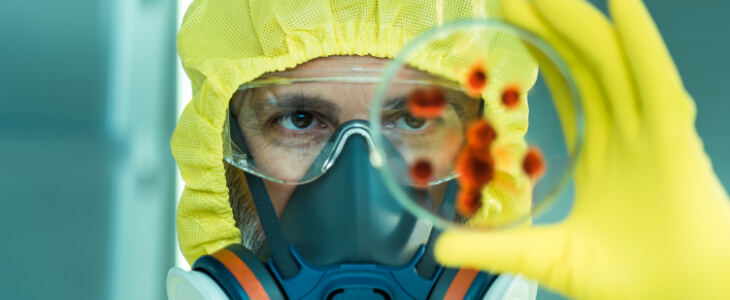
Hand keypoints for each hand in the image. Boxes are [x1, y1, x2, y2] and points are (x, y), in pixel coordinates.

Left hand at [435, 0, 729, 298]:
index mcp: (601, 152)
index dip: (540, 50)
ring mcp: (652, 132)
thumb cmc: (626, 282)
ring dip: (582, 19)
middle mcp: (628, 133)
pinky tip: (624, 4)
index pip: (567, 84)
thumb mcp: (542, 257)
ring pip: (614, 61)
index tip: (507, 20)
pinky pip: (657, 81)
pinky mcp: (675, 141)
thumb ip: (493, 247)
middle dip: (553, 23)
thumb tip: (439, 248)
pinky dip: (642, 42)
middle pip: (586, 61)